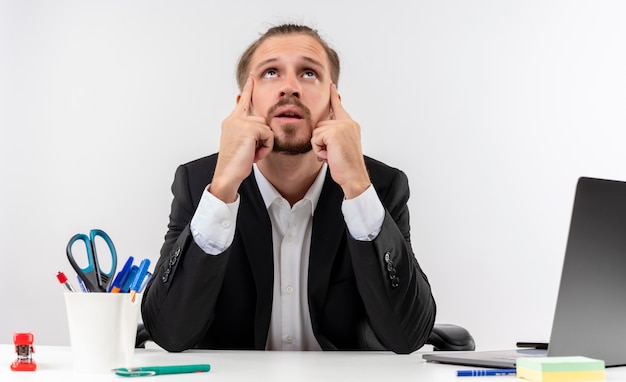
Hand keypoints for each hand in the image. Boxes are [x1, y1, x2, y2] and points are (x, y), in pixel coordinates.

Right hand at [210, 76, 273, 202]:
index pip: (242, 102)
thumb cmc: (235, 163)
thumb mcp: (242, 144)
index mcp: (231, 122)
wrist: (227, 175)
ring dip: (264, 143)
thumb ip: (249, 131)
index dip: (248, 90)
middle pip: (262, 120)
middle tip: (252, 152)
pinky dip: (266, 147)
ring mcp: (240, 123)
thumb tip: (262, 125)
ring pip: (266, 128)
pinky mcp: (248, 129)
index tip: (251, 78)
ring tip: (252, 154)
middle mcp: (234, 119)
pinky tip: (255, 155)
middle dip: (263, 137)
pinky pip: (269, 135)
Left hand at [311, 84, 370, 198]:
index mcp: (351, 125)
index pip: (339, 107)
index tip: (331, 85)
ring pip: (316, 132)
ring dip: (319, 147)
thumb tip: (321, 131)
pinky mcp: (334, 133)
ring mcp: (341, 127)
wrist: (354, 176)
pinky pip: (315, 138)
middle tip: (332, 153)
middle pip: (320, 124)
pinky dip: (318, 150)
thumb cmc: (347, 166)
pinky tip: (329, 156)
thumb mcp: (341, 146)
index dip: (334, 96)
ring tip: (332, 155)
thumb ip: (334, 135)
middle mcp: (347, 123)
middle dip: (321, 141)